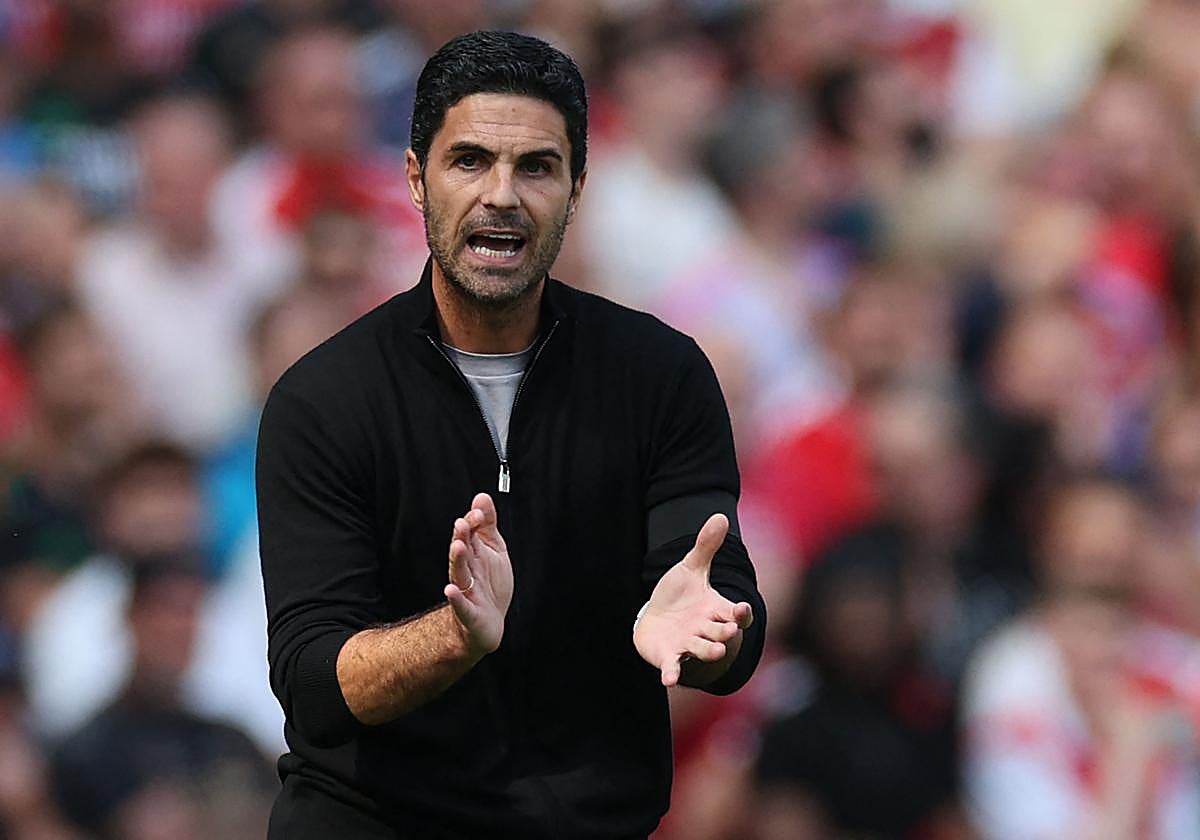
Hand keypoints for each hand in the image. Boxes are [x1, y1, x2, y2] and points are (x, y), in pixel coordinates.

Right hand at [445, 493, 512, 656]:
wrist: (488, 623)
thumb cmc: (489, 585)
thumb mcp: (493, 549)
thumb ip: (487, 524)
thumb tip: (482, 498)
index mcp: (473, 554)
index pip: (469, 534)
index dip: (474, 523)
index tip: (479, 513)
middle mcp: (466, 570)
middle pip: (461, 550)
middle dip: (462, 536)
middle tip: (463, 523)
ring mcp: (466, 591)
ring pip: (459, 573)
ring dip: (458, 560)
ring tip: (458, 546)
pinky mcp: (469, 612)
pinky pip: (461, 605)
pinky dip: (455, 598)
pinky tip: (450, 590)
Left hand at [634, 513, 753, 686]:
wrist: (656, 619)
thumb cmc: (679, 595)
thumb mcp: (692, 568)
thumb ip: (706, 546)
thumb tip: (721, 516)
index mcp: (716, 610)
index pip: (735, 615)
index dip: (740, 614)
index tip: (742, 609)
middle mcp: (706, 630)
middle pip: (721, 634)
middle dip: (725, 634)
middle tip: (728, 631)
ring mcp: (688, 645)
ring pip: (702, 650)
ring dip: (708, 652)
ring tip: (714, 651)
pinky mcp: (670, 657)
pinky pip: (673, 667)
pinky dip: (672, 673)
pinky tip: (669, 679)